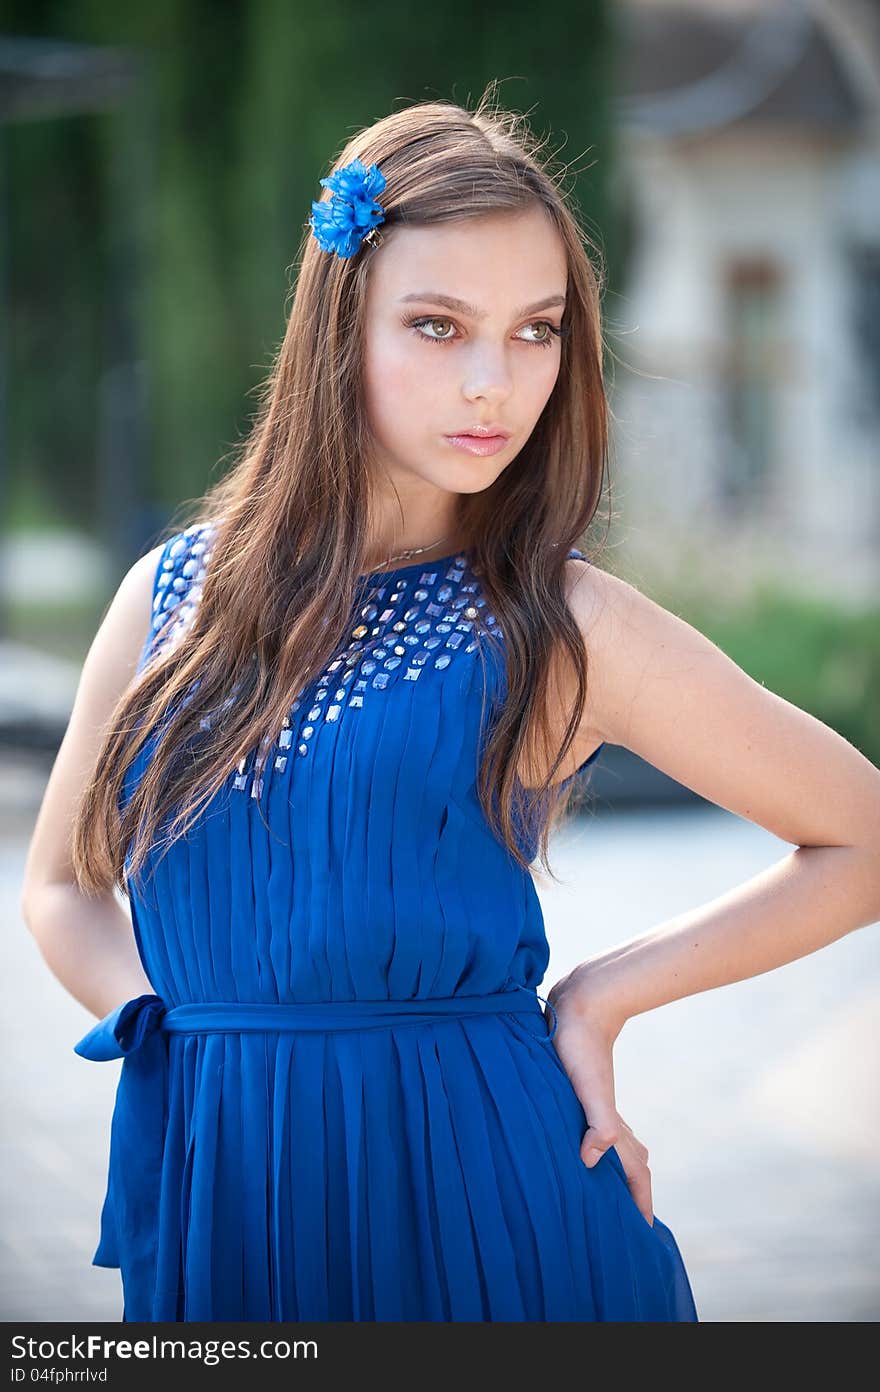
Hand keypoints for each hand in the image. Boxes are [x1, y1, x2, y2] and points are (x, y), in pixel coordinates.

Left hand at [545, 968, 653, 1227]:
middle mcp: (610, 1118)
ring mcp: (601, 1104)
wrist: (582, 1004)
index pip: (635, 1172)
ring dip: (624, 1172)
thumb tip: (589, 1160)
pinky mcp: (587, 1090)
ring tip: (620, 1191)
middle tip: (637, 1222)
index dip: (640, 1202)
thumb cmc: (578, 1047)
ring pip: (620, 1146)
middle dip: (637, 1193)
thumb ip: (597, 1123)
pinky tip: (592, 1145)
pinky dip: (605, 1146)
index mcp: (612, 1126)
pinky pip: (603, 1129)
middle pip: (634, 1164)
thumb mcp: (586, 1088)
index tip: (645, 1232)